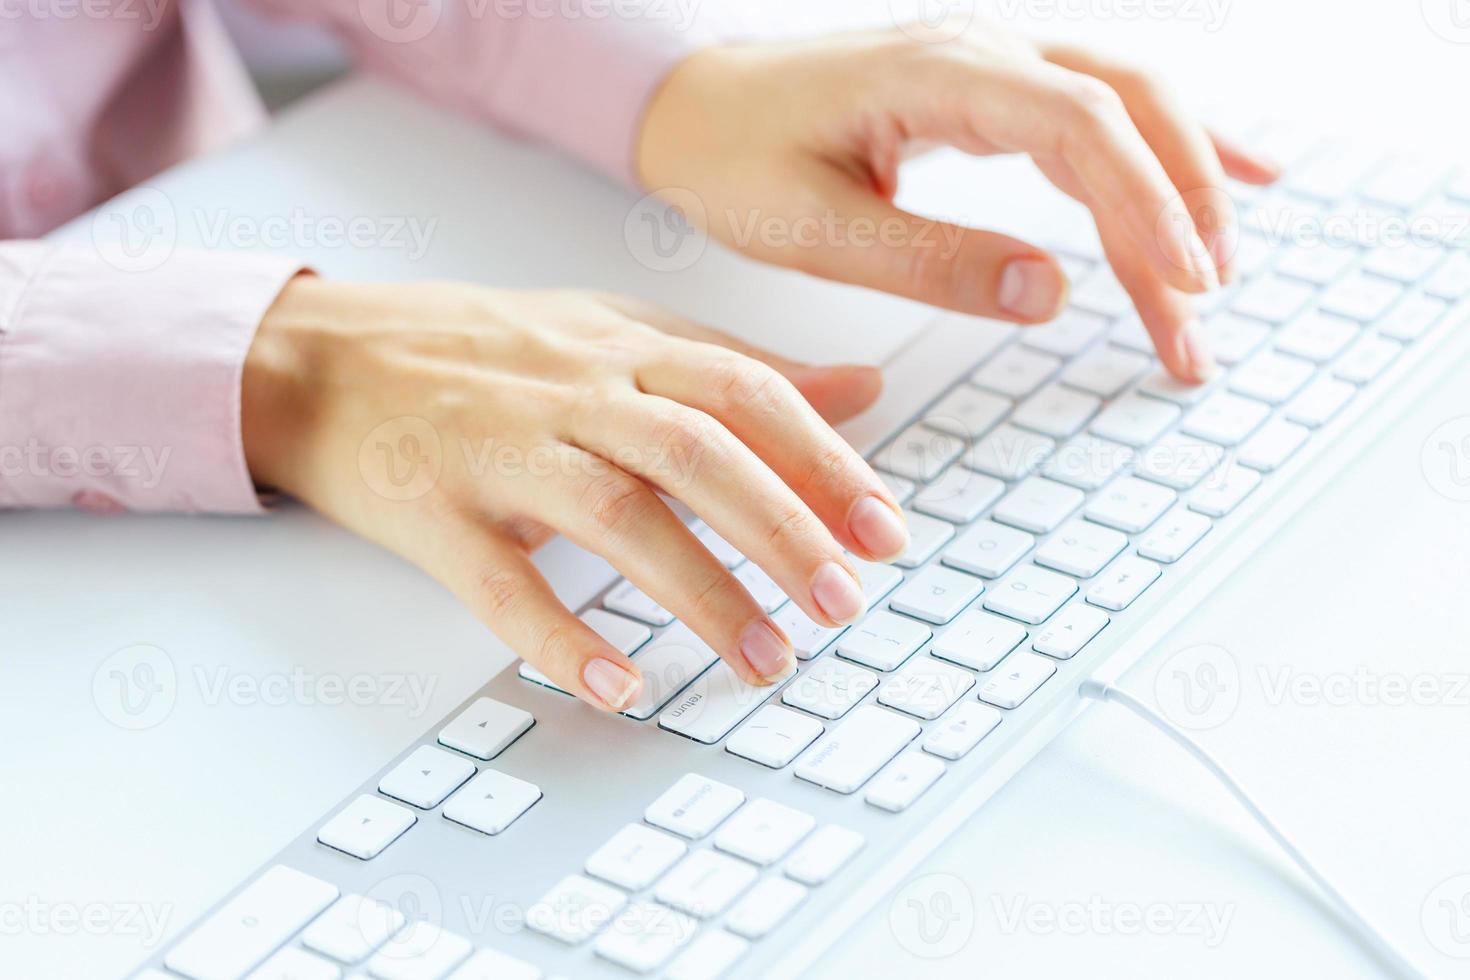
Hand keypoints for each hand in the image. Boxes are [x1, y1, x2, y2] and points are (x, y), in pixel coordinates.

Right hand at [242, 278, 905, 710]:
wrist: (320, 357)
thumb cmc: (482, 352)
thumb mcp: (614, 331)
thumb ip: (734, 364)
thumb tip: (863, 387)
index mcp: (622, 348)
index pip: (746, 391)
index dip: (824, 459)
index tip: (885, 531)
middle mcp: (571, 393)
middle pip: (697, 453)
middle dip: (784, 531)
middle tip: (845, 605)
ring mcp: (500, 451)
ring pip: (617, 517)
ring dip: (702, 594)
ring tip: (767, 661)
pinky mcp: (435, 514)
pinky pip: (503, 585)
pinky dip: (562, 639)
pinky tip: (619, 687)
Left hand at [637, 21, 1279, 382]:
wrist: (695, 104)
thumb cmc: (737, 158)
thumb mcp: (814, 229)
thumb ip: (929, 261)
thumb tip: (1050, 295)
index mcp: (936, 74)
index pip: (1079, 121)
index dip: (1146, 199)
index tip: (1186, 279)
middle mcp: (982, 48)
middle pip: (1127, 106)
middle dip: (1182, 205)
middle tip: (1204, 311)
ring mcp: (994, 60)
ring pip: (1126, 107)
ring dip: (1180, 186)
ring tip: (1214, 281)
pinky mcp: (994, 87)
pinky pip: (1103, 107)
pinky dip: (1167, 149)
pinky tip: (1232, 178)